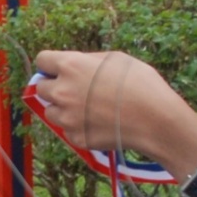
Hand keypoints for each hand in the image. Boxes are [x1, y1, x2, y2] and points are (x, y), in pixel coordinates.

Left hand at [28, 50, 196, 168]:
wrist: (155, 120)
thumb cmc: (141, 83)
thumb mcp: (116, 59)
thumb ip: (88, 60)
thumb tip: (76, 65)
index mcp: (71, 66)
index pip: (42, 60)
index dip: (51, 65)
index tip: (59, 70)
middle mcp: (62, 91)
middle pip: (41, 88)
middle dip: (55, 87)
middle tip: (75, 91)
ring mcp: (67, 117)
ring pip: (50, 111)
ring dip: (62, 109)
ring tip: (86, 109)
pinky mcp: (75, 138)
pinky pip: (67, 130)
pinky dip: (77, 127)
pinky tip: (97, 124)